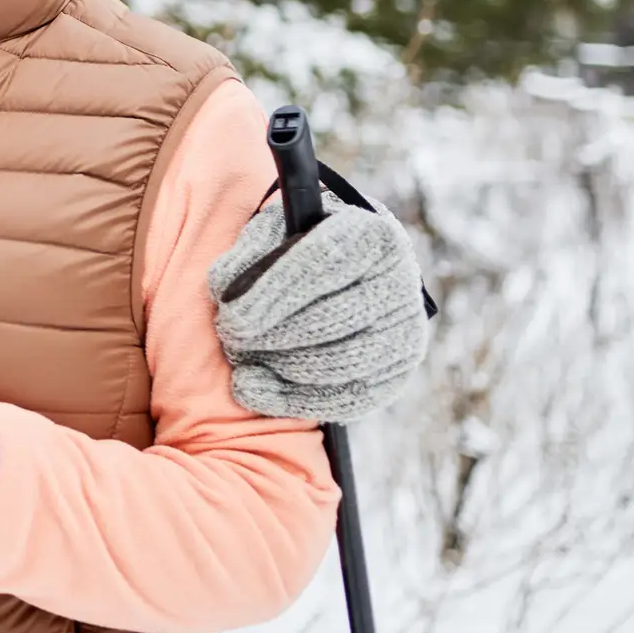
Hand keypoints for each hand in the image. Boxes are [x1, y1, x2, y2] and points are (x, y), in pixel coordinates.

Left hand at [210, 191, 429, 423]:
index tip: (233, 316)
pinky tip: (252, 390)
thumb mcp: (270, 233)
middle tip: (231, 338)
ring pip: (343, 362)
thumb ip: (248, 253)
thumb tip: (227, 289)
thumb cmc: (296, 249)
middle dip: (275, 334)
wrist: (341, 277)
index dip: (277, 293)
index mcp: (373, 235)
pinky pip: (347, 397)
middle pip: (336, 318)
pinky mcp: (397, 372)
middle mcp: (402, 280)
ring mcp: (406, 330)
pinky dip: (294, 399)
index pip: (327, 261)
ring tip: (241, 360)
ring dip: (282, 366)